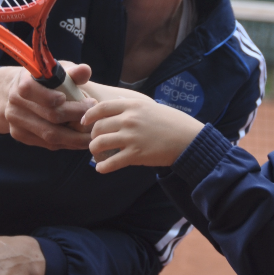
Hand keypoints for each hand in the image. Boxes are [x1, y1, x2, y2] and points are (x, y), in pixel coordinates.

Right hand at [0, 61, 95, 148]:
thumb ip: (72, 73)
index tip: (80, 99)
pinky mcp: (20, 135)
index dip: (53, 96)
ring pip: (50, 135)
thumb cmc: (45, 81)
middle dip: (76, 116)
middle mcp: (15, 104)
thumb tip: (85, 70)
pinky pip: (48, 144)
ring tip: (92, 133)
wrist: (19, 94)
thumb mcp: (57, 72)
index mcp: (22, 83)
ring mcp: (16, 122)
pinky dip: (67, 143)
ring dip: (75, 137)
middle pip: (49, 116)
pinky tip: (80, 140)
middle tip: (93, 114)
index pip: (32, 90)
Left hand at [82, 98, 203, 172]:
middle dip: (93, 136)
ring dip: (94, 151)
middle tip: (95, 142)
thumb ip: (133, 107)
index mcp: (132, 105)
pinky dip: (102, 167)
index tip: (84, 122)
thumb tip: (117, 107)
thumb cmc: (172, 122)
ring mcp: (131, 137)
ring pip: (99, 144)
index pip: (101, 108)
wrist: (188, 139)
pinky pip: (111, 162)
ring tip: (96, 155)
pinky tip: (101, 169)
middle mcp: (129, 119)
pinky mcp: (136, 154)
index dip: (89, 116)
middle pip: (98, 127)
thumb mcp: (151, 107)